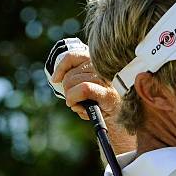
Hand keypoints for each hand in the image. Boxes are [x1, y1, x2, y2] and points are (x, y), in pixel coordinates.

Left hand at [45, 38, 135, 154]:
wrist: (120, 120)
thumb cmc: (101, 104)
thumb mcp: (87, 86)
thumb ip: (76, 77)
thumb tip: (57, 78)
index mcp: (97, 63)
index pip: (73, 56)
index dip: (61, 67)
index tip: (56, 79)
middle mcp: (102, 68)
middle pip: (70, 75)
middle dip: (67, 90)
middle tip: (75, 100)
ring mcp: (106, 80)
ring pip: (73, 82)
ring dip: (70, 97)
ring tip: (80, 105)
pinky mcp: (108, 93)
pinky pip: (84, 89)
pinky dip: (74, 98)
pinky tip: (76, 107)